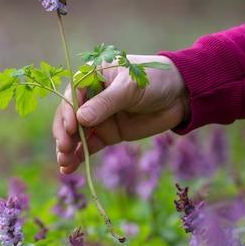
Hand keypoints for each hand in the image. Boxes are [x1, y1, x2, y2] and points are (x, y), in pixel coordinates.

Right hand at [52, 54, 187, 173]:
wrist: (180, 95)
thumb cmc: (155, 80)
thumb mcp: (130, 87)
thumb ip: (106, 103)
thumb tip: (80, 119)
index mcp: (91, 77)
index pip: (72, 95)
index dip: (67, 112)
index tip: (72, 128)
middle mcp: (90, 97)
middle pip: (69, 116)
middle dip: (64, 134)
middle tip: (64, 149)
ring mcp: (98, 117)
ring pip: (76, 134)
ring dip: (67, 149)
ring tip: (64, 164)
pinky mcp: (108, 134)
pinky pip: (89, 146)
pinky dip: (79, 157)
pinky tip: (69, 168)